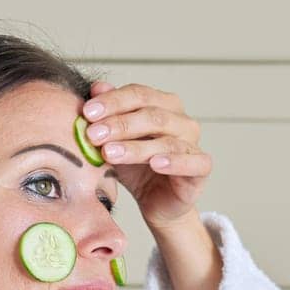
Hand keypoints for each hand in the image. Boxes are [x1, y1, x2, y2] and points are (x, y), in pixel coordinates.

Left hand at [80, 81, 211, 231]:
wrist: (155, 202)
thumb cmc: (136, 167)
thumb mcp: (115, 140)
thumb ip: (108, 114)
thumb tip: (97, 87)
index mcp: (164, 105)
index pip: (139, 94)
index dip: (113, 101)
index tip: (87, 113)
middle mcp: (182, 120)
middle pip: (152, 115)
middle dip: (120, 124)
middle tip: (93, 135)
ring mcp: (194, 144)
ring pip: (167, 141)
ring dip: (136, 147)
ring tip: (110, 153)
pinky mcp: (202, 168)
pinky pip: (193, 162)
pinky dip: (174, 162)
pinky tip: (155, 163)